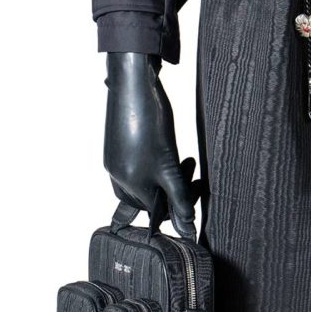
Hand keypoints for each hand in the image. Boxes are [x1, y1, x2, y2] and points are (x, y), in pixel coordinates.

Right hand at [104, 51, 198, 237]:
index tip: (195, 194)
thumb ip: (179, 196)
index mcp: (130, 185)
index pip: (156, 212)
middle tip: (194, 178)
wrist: (133, 83)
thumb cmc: (151, 122)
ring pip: (144, 183)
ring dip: (167, 179)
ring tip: (186, 162)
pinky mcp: (117, 148)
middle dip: (173, 192)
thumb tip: (187, 228)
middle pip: (148, 200)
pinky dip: (156, 167)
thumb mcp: (170, 164)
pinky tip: (168, 155)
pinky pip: (137, 168)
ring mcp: (116, 162)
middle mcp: (118, 177)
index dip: (179, 207)